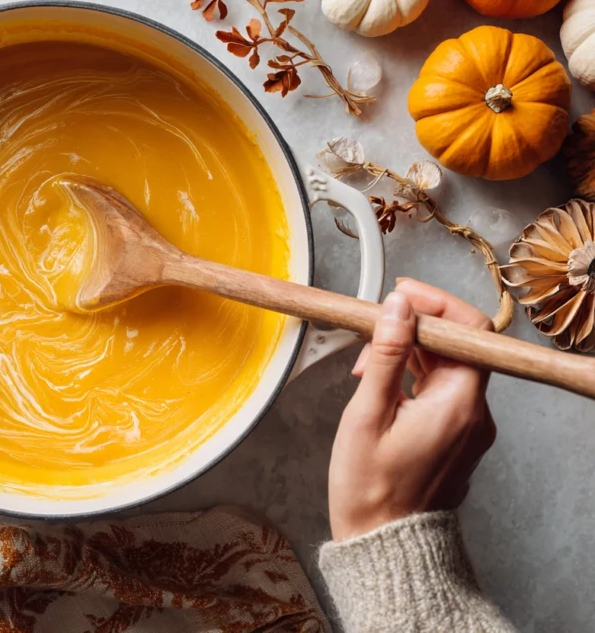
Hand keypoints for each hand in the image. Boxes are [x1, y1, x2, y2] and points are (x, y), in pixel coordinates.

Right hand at [328, 278, 496, 541]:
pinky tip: (379, 384)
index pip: (469, 330)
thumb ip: (383, 356)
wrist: (384, 544)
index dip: (435, 304)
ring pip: (447, 365)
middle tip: (369, 329)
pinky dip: (413, 375)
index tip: (399, 295)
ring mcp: (469, 425)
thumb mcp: (366, 415)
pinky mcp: (456, 435)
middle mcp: (474, 412)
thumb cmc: (370, 491)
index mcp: (458, 404)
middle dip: (413, 329)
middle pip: (458, 345)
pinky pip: (442, 388)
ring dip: (409, 352)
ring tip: (364, 367)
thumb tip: (396, 308)